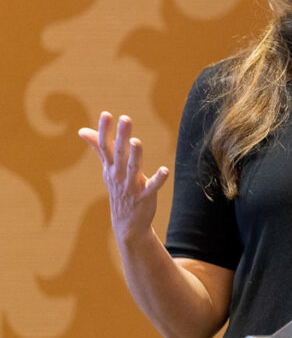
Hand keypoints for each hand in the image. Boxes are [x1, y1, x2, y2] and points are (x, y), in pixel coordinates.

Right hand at [78, 112, 168, 243]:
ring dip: (135, 155)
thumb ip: (98, 148)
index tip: (106, 114)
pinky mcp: (145, 196)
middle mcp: (118, 175)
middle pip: (119, 153)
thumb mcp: (107, 169)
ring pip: (133, 168)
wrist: (126, 223)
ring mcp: (131, 186)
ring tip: (136, 141)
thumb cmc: (118, 190)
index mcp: (110, 167)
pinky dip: (158, 179)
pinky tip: (164, 170)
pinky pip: (152, 187)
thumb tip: (82, 130)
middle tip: (125, 119)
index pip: (104, 146)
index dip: (104, 130)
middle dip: (121, 136)